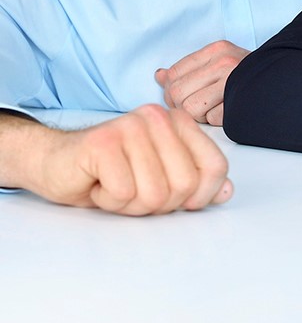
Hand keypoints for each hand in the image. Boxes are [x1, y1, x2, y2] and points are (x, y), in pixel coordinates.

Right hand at [34, 104, 232, 214]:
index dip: (201, 195)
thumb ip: (197, 183)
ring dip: (131, 204)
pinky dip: (109, 201)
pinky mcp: (103, 143)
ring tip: (115, 187)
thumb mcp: (162, 179)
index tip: (178, 199)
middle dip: (159, 203)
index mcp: (179, 122)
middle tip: (134, 191)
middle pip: (185, 185)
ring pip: (155, 193)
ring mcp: (130, 127)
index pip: (216, 166)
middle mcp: (158, 118)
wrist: (54, 164)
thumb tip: (227, 191)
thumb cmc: (111, 173)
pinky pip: (124, 194)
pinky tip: (98, 184)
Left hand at [156, 39, 249, 124]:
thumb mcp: (218, 61)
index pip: (174, 74)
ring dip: (199, 115)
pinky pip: (212, 119)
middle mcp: (225, 62)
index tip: (183, 96)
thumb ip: (187, 69)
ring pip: (191, 109)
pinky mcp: (241, 102)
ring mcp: (234, 82)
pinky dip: (217, 120)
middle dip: (182, 106)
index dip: (172, 90)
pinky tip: (227, 111)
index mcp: (217, 50)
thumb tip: (159, 76)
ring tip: (213, 108)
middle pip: (178, 94)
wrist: (284, 80)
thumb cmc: (248, 74)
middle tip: (197, 106)